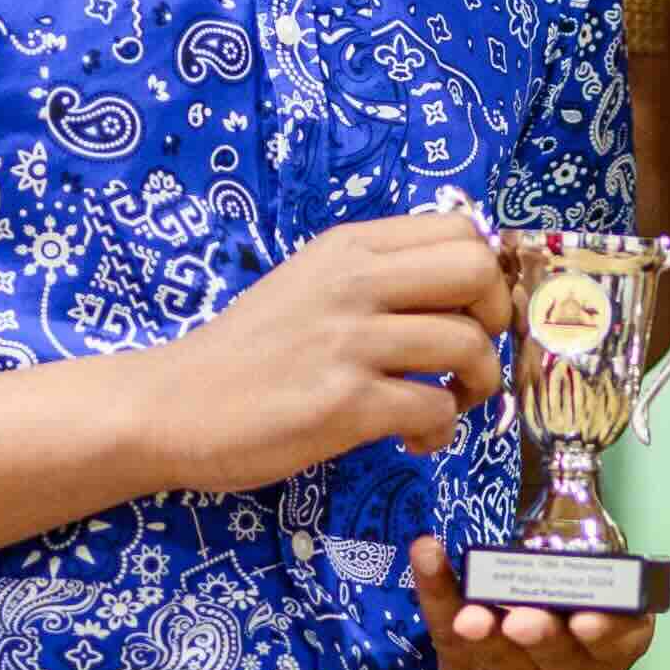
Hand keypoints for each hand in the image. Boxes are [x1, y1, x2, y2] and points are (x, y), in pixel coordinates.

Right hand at [151, 208, 505, 494]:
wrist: (173, 405)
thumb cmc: (249, 351)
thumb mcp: (311, 284)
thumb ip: (376, 276)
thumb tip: (467, 284)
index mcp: (349, 248)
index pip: (459, 229)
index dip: (486, 274)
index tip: (471, 312)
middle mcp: (353, 282)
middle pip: (477, 272)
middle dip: (496, 320)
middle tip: (468, 355)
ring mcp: (349, 342)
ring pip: (467, 345)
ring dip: (476, 384)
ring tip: (444, 404)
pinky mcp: (344, 404)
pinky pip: (435, 410)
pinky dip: (438, 432)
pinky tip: (410, 440)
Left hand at [410, 539, 651, 669]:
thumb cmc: (576, 638)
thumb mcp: (604, 618)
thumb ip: (599, 581)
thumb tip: (581, 494)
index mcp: (607, 652)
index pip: (612, 644)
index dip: (603, 632)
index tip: (586, 620)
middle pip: (551, 656)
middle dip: (538, 636)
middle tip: (521, 624)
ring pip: (496, 656)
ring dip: (481, 634)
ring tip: (469, 618)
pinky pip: (446, 632)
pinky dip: (435, 591)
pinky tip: (427, 556)